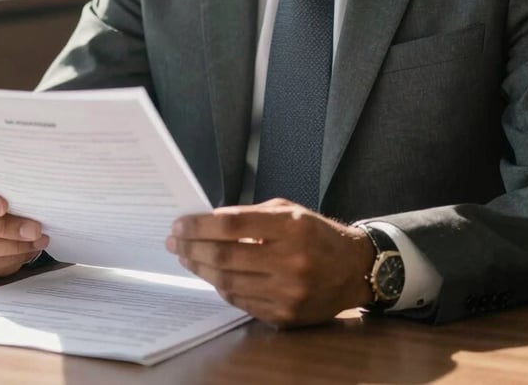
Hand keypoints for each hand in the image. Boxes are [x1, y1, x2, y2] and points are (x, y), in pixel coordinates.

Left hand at [166, 198, 373, 326]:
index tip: (180, 224)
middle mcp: (290, 260)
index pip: (232, 224)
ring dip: (200, 269)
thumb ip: (251, 215)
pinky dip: (222, 287)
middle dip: (192, 248)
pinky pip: (241, 302)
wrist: (353, 269)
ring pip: (228, 282)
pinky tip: (211, 275)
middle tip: (174, 241)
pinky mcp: (284, 315)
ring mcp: (287, 292)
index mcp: (290, 227)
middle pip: (225, 256)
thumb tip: (208, 222)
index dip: (200, 225)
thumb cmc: (316, 233)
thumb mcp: (289, 211)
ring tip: (186, 258)